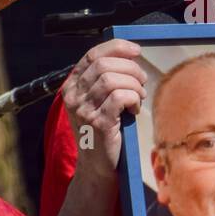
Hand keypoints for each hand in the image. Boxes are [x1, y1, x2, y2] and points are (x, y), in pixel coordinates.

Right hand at [62, 39, 146, 178]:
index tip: (136, 50)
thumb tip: (130, 57)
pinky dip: (133, 98)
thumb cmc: (103, 132)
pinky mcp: (98, 123)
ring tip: (139, 97)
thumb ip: (104, 81)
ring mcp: (83, 110)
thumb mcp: (96, 102)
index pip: (92, 55)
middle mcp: (73, 96)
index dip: (116, 48)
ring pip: (112, 79)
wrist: (97, 167)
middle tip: (142, 81)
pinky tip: (134, 110)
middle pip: (104, 65)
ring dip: (134, 85)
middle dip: (130, 69)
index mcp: (72, 87)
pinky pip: (119, 97)